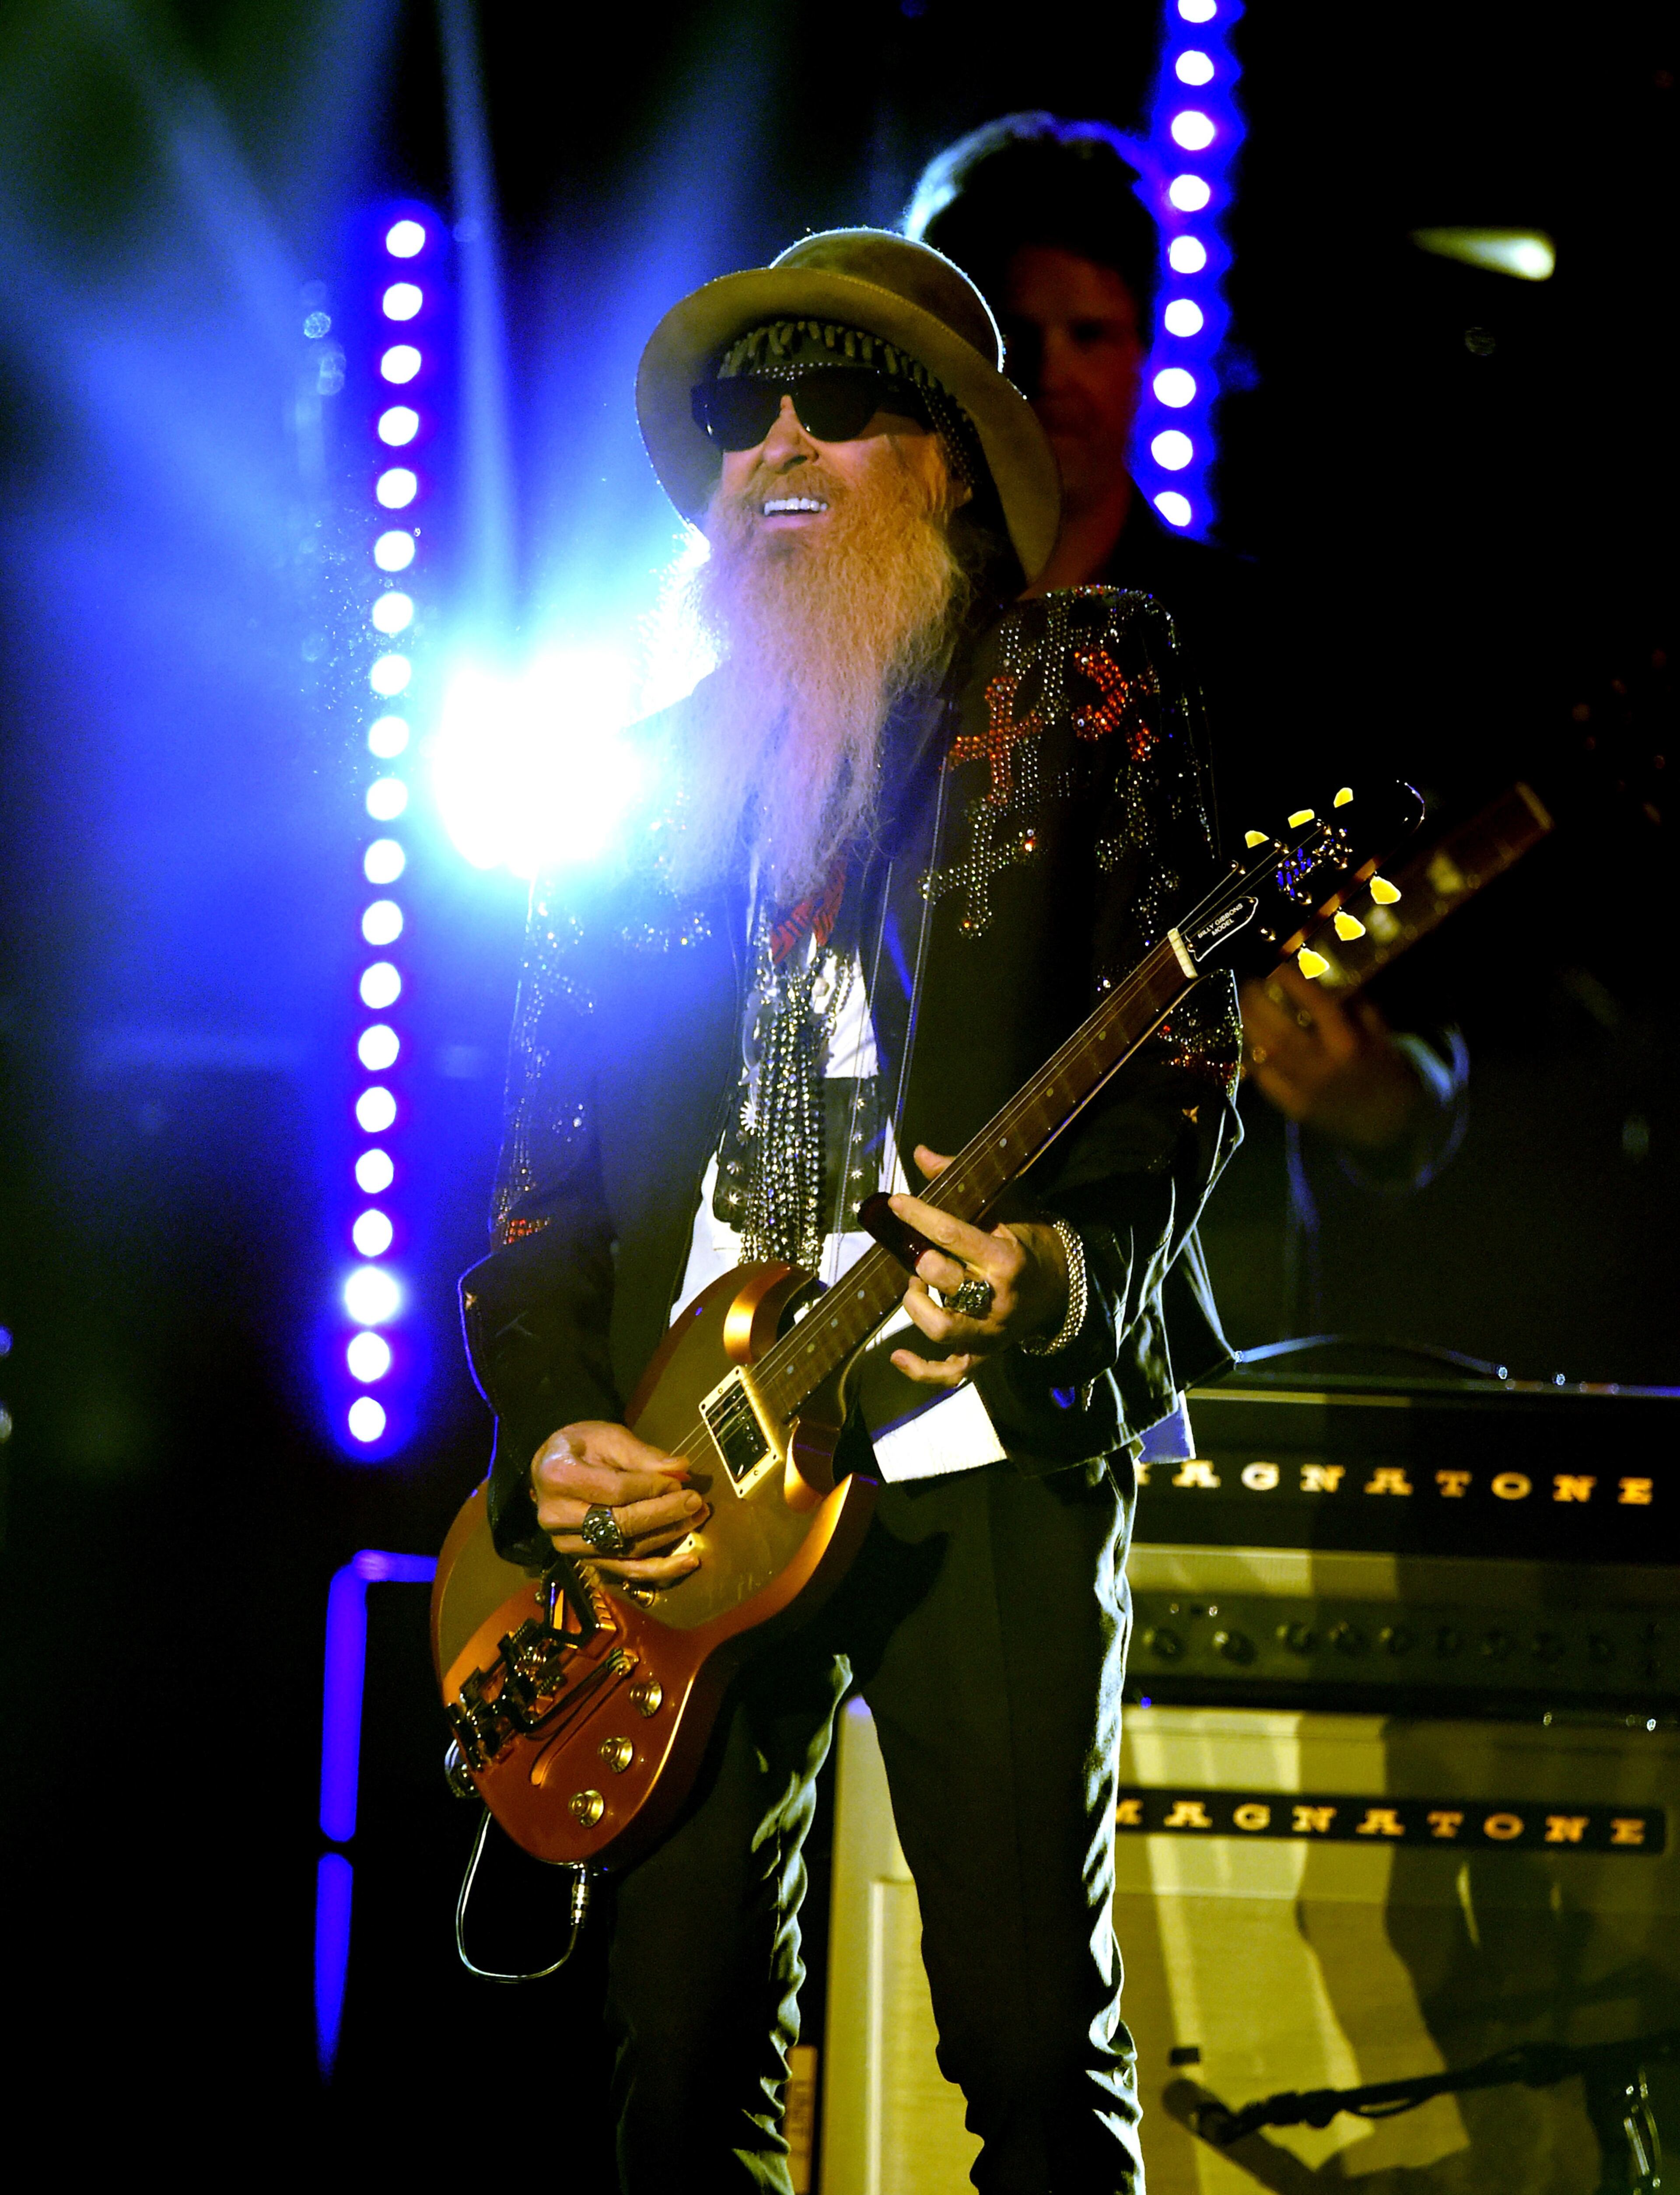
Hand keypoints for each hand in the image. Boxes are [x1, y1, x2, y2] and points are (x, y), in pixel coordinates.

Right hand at [531, 1420, 706, 1584]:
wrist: (550, 1470)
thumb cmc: (580, 1448)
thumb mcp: (607, 1437)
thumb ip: (642, 1455)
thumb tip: (680, 1468)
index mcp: (560, 1477)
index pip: (617, 1490)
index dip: (654, 1488)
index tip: (681, 1482)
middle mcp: (557, 1517)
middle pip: (622, 1523)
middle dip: (665, 1513)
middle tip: (696, 1502)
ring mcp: (568, 1545)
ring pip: (626, 1550)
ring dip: (668, 1537)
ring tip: (696, 1519)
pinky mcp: (583, 1561)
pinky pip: (624, 1571)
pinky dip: (658, 1569)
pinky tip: (688, 1562)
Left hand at [885, 1145, 1069, 1389]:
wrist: (1064, 1284)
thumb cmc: (1027, 1238)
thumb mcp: (1006, 1204)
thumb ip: (960, 1181)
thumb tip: (921, 1154)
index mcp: (1006, 1257)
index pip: (953, 1234)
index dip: (919, 1215)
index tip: (896, 1202)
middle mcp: (999, 1298)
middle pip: (945, 1280)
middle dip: (921, 1263)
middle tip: (916, 1254)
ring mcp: (992, 1332)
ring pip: (942, 1329)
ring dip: (917, 1307)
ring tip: (914, 1290)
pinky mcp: (985, 1355)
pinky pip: (950, 1372)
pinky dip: (921, 1370)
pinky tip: (897, 1357)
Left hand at [1241, 966, 1424, 1148]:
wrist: (1394, 1125)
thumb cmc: (1390, 1074)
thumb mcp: (1383, 1036)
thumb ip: (1357, 1008)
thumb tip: (1327, 980)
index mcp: (1350, 1045)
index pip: (1316, 1005)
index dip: (1293, 982)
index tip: (1276, 964)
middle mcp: (1323, 1067)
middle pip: (1279, 1029)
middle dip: (1258, 1003)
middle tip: (1250, 983)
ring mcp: (1305, 1090)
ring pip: (1265, 1053)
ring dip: (1248, 1026)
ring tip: (1244, 1006)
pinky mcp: (1295, 1108)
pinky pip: (1264, 1080)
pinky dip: (1251, 1057)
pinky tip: (1248, 1039)